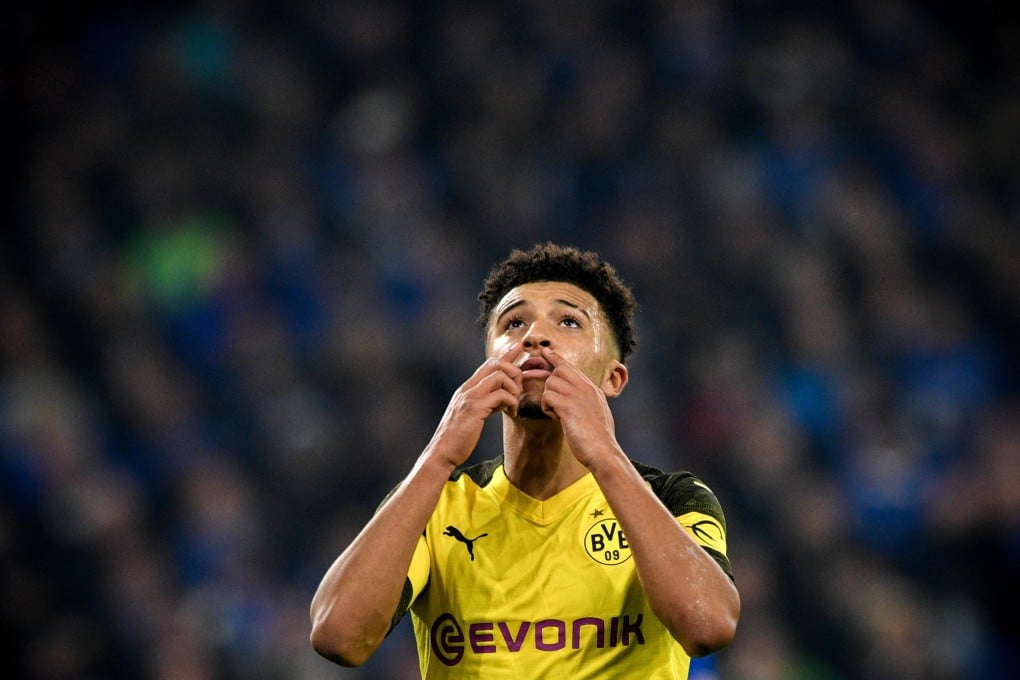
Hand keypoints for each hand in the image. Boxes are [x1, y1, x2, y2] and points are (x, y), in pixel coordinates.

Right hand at [425, 343, 524, 466]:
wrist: (443, 452)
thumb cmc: (459, 437)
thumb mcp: (473, 414)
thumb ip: (486, 402)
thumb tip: (502, 397)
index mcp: (467, 388)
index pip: (489, 363)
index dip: (507, 355)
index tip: (519, 349)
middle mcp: (468, 388)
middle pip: (496, 363)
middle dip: (514, 372)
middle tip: (518, 390)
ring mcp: (470, 397)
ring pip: (499, 376)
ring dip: (514, 388)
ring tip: (514, 404)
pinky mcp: (474, 408)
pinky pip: (501, 395)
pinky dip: (511, 401)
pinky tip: (511, 412)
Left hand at [539, 347, 619, 468]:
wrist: (603, 451)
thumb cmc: (599, 438)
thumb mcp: (598, 413)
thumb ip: (587, 401)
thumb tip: (576, 400)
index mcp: (593, 389)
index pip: (571, 367)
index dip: (556, 359)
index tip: (546, 352)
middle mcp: (585, 388)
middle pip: (559, 370)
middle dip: (548, 379)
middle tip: (541, 386)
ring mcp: (577, 395)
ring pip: (551, 383)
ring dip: (549, 398)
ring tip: (557, 412)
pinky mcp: (567, 406)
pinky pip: (547, 397)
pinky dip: (547, 407)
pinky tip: (555, 417)